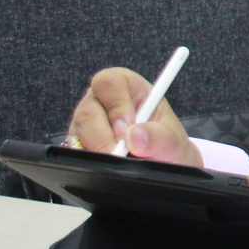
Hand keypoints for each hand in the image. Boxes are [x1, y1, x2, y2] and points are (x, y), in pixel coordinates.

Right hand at [68, 67, 201, 165]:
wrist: (163, 165)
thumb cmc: (167, 144)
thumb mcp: (173, 140)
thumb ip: (159, 136)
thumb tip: (135, 136)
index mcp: (128, 87)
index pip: (109, 82)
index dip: (117, 105)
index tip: (129, 127)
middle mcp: (102, 101)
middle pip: (87, 110)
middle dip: (104, 136)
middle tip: (120, 153)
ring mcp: (88, 123)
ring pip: (78, 132)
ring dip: (97, 150)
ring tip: (120, 159)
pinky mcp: (79, 143)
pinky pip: (75, 150)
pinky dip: (90, 160)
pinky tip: (108, 164)